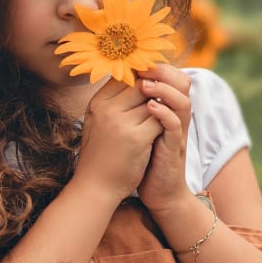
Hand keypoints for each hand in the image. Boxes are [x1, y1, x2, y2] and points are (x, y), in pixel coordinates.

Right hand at [73, 76, 163, 204]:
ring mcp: (121, 123)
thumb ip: (112, 101)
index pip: (124, 77)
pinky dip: (164, 124)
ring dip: (161, 109)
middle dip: (153, 93)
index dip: (140, 79)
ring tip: (158, 119)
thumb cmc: (99, 152)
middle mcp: (107, 109)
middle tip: (159, 103)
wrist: (96, 185)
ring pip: (153, 101)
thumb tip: (133, 80)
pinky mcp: (137, 138)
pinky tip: (160, 133)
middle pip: (141, 85)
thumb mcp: (97, 121)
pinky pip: (160, 120)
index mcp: (97, 102)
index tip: (149, 88)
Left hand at [136, 64, 192, 213]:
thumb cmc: (141, 157)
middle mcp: (174, 117)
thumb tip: (115, 81)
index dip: (155, 65)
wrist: (155, 192)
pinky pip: (175, 127)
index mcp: (165, 109)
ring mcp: (176, 133)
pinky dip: (165, 114)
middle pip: (180, 84)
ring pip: (182, 102)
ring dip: (164, 90)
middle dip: (162, 71)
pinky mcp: (174, 149)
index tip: (135, 57)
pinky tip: (151, 108)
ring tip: (147, 84)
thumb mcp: (135, 126)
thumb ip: (132, 106)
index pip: (169, 77)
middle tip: (143, 64)